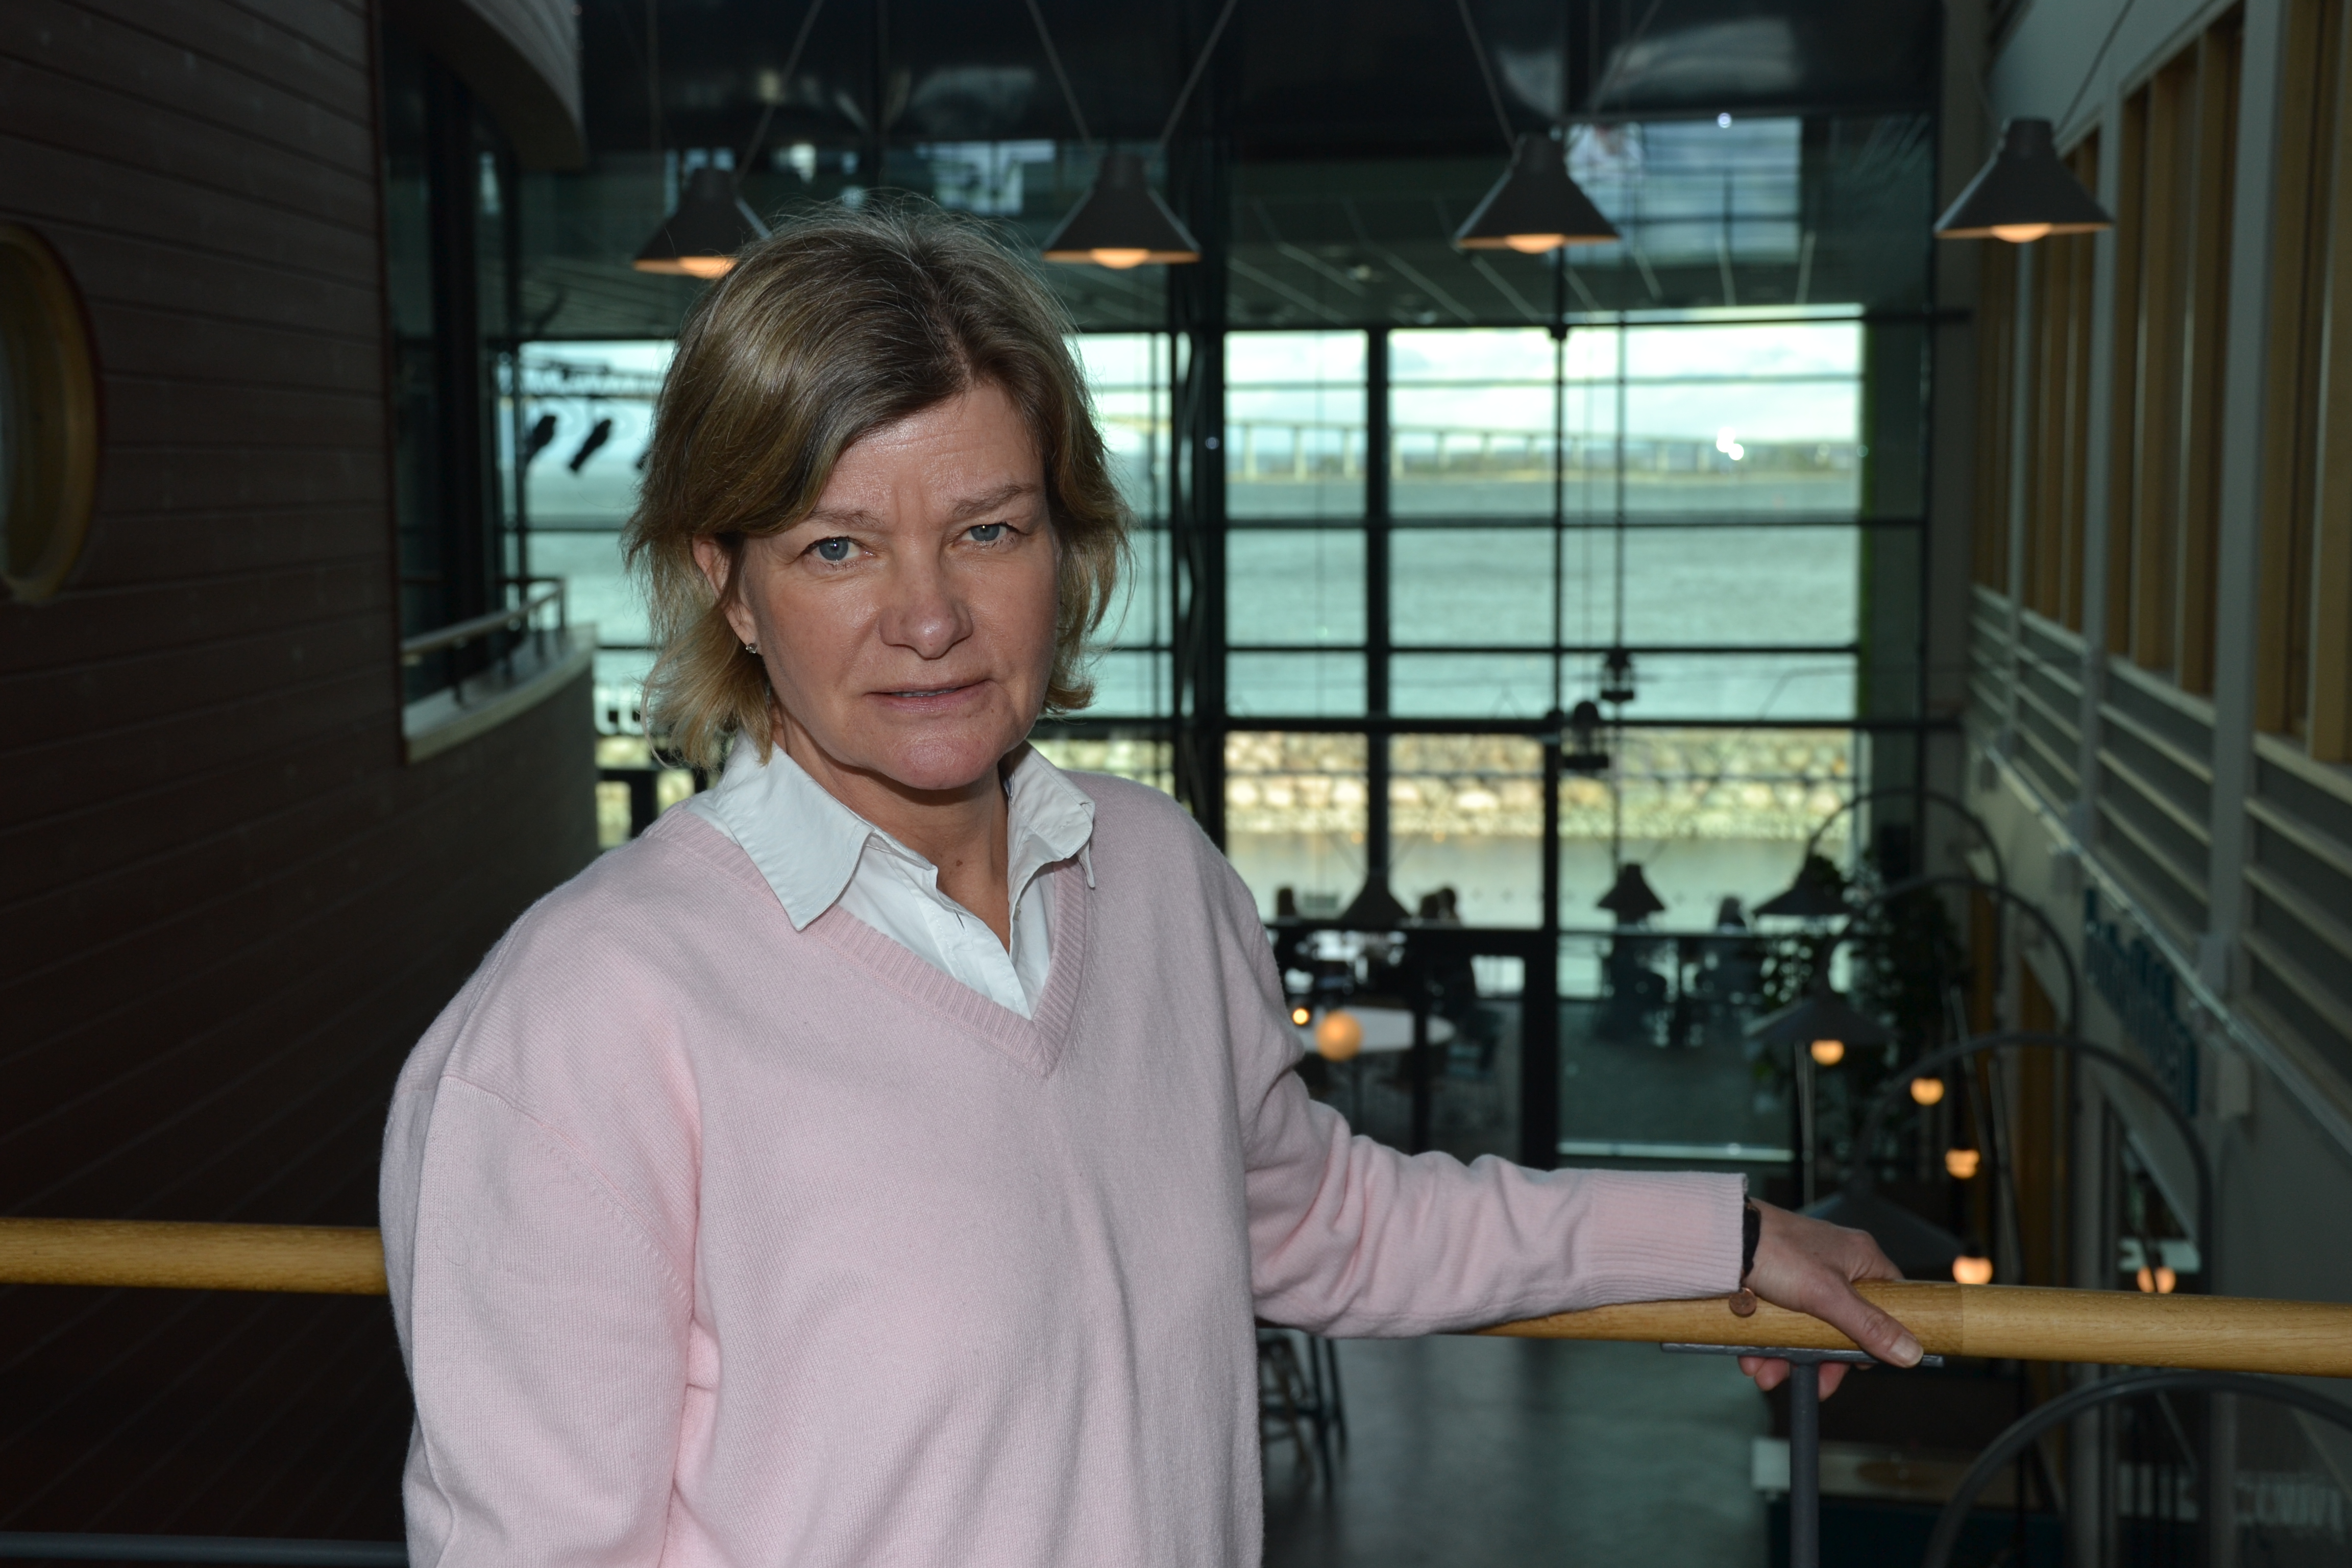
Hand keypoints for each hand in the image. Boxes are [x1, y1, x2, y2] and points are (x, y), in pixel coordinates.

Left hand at [1735, 1201, 1918, 1397]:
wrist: (1720, 1237)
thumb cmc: (1777, 1251)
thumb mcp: (1828, 1295)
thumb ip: (1869, 1326)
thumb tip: (1910, 1352)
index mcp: (1859, 1258)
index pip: (1887, 1302)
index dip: (1879, 1336)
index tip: (1860, 1363)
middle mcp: (1834, 1265)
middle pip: (1843, 1325)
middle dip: (1821, 1359)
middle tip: (1814, 1383)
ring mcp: (1802, 1275)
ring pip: (1806, 1328)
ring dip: (1787, 1358)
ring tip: (1767, 1374)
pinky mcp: (1774, 1284)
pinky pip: (1779, 1322)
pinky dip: (1767, 1345)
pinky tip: (1751, 1360)